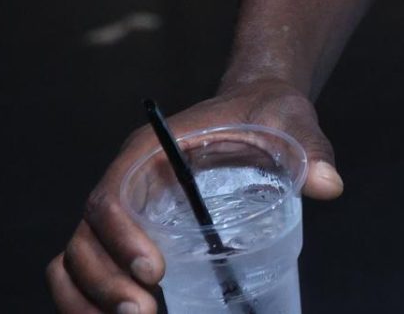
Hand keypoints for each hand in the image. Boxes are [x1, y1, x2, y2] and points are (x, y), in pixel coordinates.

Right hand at [50, 80, 338, 313]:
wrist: (255, 109)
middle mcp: (124, 184)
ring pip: (74, 262)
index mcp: (147, 153)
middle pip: (84, 240)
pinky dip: (91, 303)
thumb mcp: (288, 120)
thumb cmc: (265, 114)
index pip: (110, 199)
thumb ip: (308, 149)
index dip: (121, 238)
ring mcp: (122, 214)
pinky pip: (88, 274)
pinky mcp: (129, 238)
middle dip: (104, 285)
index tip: (157, 271)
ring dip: (88, 302)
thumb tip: (329, 185)